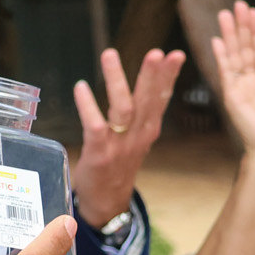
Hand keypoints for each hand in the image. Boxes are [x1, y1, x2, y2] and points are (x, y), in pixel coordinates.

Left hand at [71, 47, 184, 226]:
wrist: (107, 202)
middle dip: (153, 75)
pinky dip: (87, 105)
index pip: (161, 98)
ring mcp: (119, 145)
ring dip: (117, 80)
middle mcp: (138, 135)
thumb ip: (142, 112)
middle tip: (157, 52)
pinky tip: (80, 87)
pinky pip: (94, 126)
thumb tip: (150, 81)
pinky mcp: (99, 154)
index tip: (174, 55)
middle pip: (148, 101)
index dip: (168, 76)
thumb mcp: (138, 137)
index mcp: (148, 129)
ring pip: (123, 108)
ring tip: (110, 54)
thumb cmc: (119, 163)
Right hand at [208, 1, 254, 163]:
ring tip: (226, 14)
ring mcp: (241, 87)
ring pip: (235, 55)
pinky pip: (226, 72)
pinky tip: (218, 40)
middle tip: (237, 5)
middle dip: (241, 26)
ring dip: (230, 34)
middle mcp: (253, 81)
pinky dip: (222, 56)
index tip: (253, 12)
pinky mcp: (233, 95)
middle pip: (245, 47)